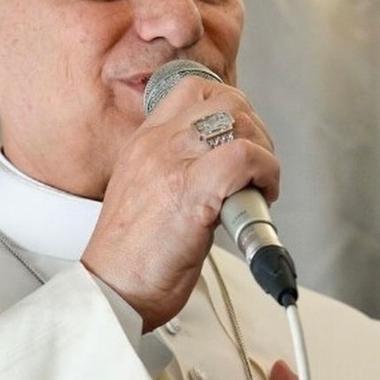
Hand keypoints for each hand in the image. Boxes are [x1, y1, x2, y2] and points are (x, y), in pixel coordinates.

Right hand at [81, 76, 278, 330]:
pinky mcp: (190, 190)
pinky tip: (262, 196)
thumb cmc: (132, 257)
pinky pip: (245, 156)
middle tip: (257, 167)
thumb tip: (223, 167)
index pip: (192, 90)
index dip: (231, 107)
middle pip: (225, 99)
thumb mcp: (146, 194)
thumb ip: (177, 170)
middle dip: (255, 129)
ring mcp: (171, 163)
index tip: (242, 139)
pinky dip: (266, 173)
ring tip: (258, 186)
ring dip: (264, 153)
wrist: (113, 289)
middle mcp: (155, 145)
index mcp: (142, 142)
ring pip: (239, 122)